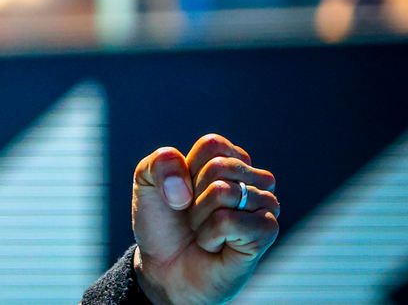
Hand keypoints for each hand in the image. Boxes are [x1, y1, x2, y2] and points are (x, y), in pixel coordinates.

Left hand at [130, 134, 278, 304]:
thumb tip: (186, 189)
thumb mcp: (147, 181)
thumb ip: (161, 163)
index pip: (213, 145)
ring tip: (203, 230)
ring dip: (199, 217)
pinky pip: (231, 221)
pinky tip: (214, 245)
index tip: (181, 192)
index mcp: (228, 159)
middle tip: (192, 216)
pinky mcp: (267, 232)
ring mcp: (264, 205)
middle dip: (193, 195)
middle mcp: (252, 179)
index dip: (185, 171)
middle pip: (220, 167)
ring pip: (226, 192)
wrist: (162, 267)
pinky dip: (210, 235)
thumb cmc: (162, 223)